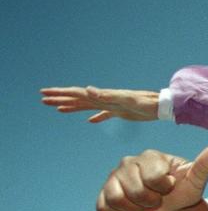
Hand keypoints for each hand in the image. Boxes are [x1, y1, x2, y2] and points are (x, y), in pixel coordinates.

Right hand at [40, 86, 159, 121]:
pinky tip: (90, 121)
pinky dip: (95, 117)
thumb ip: (108, 95)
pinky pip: (103, 114)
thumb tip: (88, 89)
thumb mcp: (127, 99)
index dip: (61, 94)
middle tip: (43, 99)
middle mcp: (105, 98)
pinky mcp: (120, 112)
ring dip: (72, 106)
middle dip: (60, 99)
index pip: (77, 93)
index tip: (45, 93)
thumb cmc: (146, 102)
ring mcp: (111, 105)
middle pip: (78, 98)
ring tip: (58, 108)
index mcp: (103, 96)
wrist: (162, 106)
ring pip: (87, 105)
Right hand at [97, 143, 207, 210]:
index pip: (154, 179)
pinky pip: (102, 207)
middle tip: (157, 197)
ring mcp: (114, 176)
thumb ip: (207, 163)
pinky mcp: (105, 191)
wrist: (171, 203)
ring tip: (144, 202)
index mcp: (151, 156)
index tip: (169, 186)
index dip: (164, 189)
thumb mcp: (197, 178)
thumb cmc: (184, 187)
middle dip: (150, 201)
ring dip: (134, 208)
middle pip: (136, 191)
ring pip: (116, 198)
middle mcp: (129, 162)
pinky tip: (129, 209)